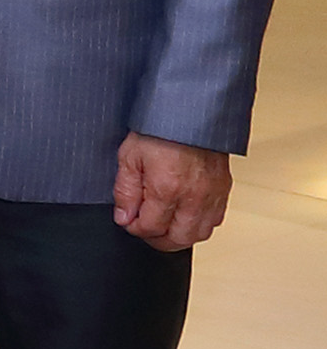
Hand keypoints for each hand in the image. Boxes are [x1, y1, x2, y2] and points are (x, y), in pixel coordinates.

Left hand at [114, 134, 232, 251]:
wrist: (190, 109)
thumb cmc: (160, 128)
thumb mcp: (129, 156)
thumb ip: (125, 191)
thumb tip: (124, 217)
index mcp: (167, 189)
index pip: (150, 228)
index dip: (134, 228)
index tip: (128, 221)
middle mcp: (194, 196)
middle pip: (178, 239)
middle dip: (157, 240)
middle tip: (144, 229)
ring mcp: (213, 194)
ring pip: (200, 234)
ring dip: (180, 235)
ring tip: (164, 225)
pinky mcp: (224, 188)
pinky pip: (216, 220)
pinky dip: (199, 224)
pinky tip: (185, 215)